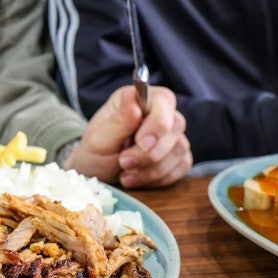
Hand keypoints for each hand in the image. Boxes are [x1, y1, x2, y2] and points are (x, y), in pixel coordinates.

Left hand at [65, 85, 191, 187]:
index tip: (141, 143)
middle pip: (174, 127)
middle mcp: (158, 113)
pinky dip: (160, 177)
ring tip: (126, 173)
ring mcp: (170, 135)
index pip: (163, 100)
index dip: (157, 123)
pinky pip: (182, 166)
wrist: (98, 174)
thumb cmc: (96, 152)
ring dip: (152, 168)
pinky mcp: (177, 156)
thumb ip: (118, 120)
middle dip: (150, 153)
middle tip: (124, 162)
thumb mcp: (99, 138)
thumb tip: (133, 99)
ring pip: (180, 149)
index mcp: (137, 100)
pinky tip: (139, 178)